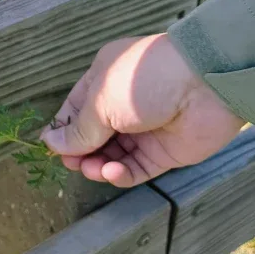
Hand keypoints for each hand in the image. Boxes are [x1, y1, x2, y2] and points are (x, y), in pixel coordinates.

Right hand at [40, 34, 243, 185]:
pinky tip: (110, 172)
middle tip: (72, 164)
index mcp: (104, 80)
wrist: (203, 84)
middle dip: (80, 151)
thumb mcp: (101, 101)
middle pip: (92, 136)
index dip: (63, 130)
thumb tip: (51, 144)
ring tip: (92, 169)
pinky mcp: (164, 152)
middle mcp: (123, 105)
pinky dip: (120, 174)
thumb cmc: (145, 80)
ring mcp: (145, 130)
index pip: (76, 109)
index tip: (51, 149)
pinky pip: (135, 168)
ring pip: (111, 155)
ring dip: (97, 165)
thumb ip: (78, 129)